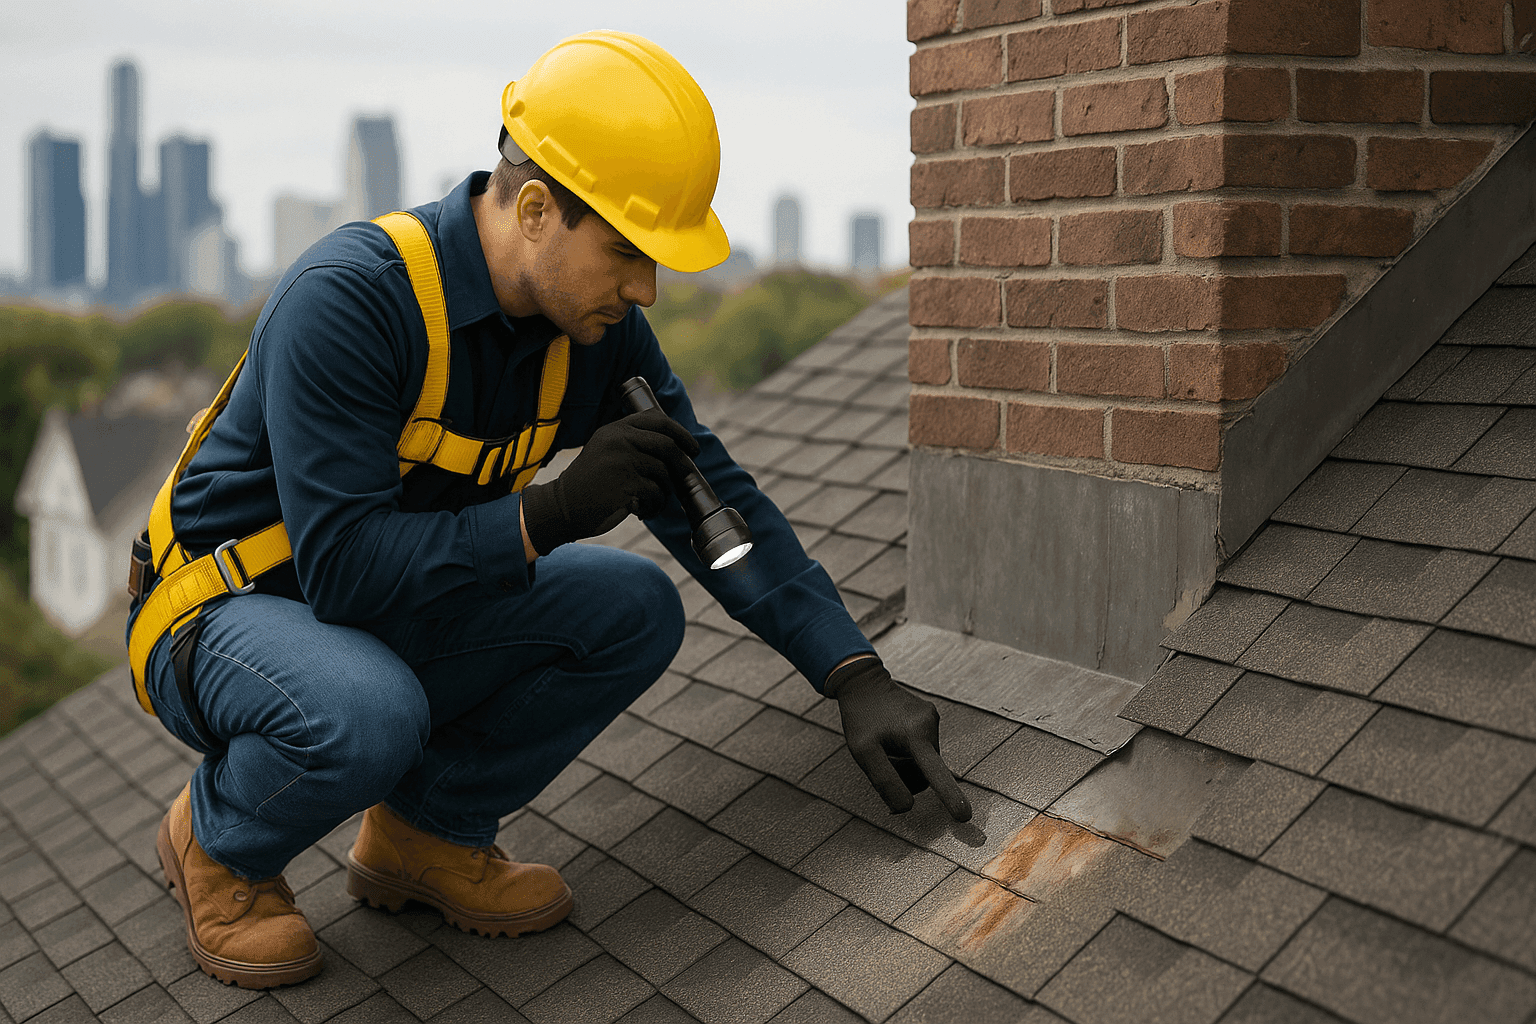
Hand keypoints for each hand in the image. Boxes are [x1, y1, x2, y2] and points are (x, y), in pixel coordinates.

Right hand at [521, 408, 699, 553]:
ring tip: (651, 502)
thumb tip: (677, 450)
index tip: (692, 449)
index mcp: (615, 429)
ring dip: (664, 493)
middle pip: (667, 445)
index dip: (680, 433)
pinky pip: (656, 493)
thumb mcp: (605, 451)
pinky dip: (654, 507)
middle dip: (683, 465)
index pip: (656, 419)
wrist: (562, 507)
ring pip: (664, 473)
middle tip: (686, 479)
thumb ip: (632, 443)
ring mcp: (622, 460)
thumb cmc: (589, 485)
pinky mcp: (626, 483)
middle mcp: (618, 440)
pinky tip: (642, 512)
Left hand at [825, 657, 971, 821]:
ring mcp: (934, 721)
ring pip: (925, 764)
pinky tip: (892, 739)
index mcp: (916, 733)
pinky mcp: (932, 720)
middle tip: (881, 759)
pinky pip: (924, 751)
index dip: (948, 796)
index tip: (964, 816)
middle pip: (925, 773)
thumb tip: (906, 808)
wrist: (863, 683)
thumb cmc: (861, 717)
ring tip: (886, 745)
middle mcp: (931, 725)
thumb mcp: (863, 752)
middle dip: (904, 776)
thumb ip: (884, 780)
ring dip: (906, 765)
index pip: (934, 772)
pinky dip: (909, 754)